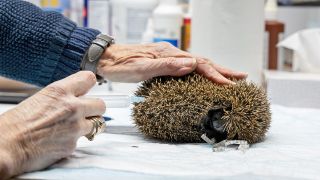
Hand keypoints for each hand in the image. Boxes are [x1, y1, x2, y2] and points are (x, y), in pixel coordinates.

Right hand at [0, 71, 105, 178]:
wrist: (6, 146)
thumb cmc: (15, 123)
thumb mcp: (40, 98)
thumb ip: (61, 97)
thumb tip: (74, 98)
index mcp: (60, 91)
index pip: (89, 79)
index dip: (89, 85)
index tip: (88, 89)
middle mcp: (72, 107)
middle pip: (101, 104)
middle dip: (95, 109)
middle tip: (87, 113)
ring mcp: (75, 127)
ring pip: (98, 124)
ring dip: (90, 125)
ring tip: (75, 128)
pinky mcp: (73, 145)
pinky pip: (82, 140)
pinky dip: (75, 140)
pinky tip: (61, 140)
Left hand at [97, 42, 246, 83]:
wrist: (107, 58)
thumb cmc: (121, 65)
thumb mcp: (142, 67)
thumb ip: (165, 66)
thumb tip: (191, 65)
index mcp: (170, 55)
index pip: (199, 65)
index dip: (216, 75)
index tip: (230, 84)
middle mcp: (172, 54)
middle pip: (203, 62)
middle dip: (223, 70)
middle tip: (242, 77)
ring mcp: (169, 57)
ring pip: (198, 63)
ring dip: (215, 70)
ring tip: (229, 76)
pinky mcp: (165, 61)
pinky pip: (189, 66)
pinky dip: (202, 71)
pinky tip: (204, 75)